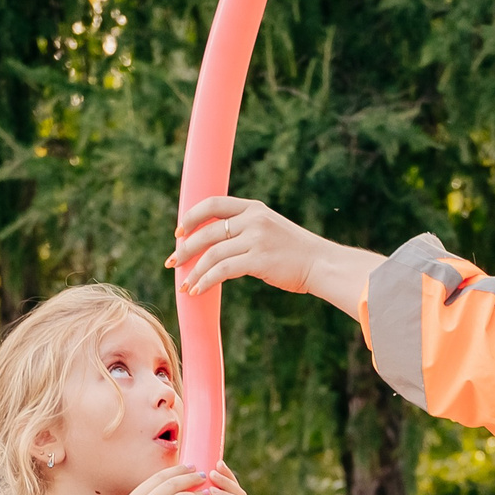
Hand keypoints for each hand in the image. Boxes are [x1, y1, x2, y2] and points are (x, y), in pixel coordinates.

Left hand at [170, 196, 338, 296]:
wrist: (321, 264)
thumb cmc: (295, 252)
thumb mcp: (270, 229)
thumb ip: (246, 229)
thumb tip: (216, 244)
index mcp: (254, 208)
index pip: (213, 204)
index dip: (191, 217)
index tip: (179, 232)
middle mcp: (253, 220)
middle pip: (207, 232)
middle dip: (185, 249)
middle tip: (172, 263)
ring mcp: (256, 239)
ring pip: (212, 254)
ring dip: (194, 271)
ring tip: (185, 285)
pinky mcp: (258, 260)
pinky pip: (222, 271)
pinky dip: (206, 281)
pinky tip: (198, 291)